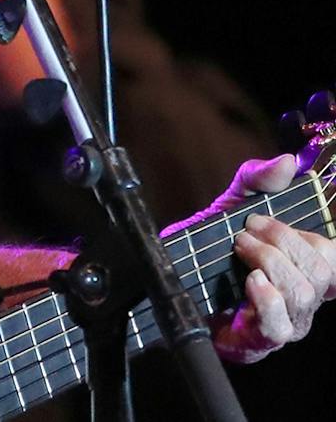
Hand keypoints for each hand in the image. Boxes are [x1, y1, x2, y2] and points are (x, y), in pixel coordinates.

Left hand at [167, 153, 334, 362]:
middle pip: (320, 271)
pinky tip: (251, 281)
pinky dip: (267, 298)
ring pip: (302, 293)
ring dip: (268, 261)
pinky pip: (279, 323)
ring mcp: (289, 321)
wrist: (179, 281)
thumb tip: (287, 162)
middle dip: (280, 241)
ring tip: (239, 248)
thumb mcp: (234, 204)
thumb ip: (258, 180)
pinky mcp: (264, 339)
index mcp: (306, 267)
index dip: (312, 238)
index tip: (265, 219)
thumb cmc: (216, 245)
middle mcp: (306, 297)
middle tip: (244, 231)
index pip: (333, 257)